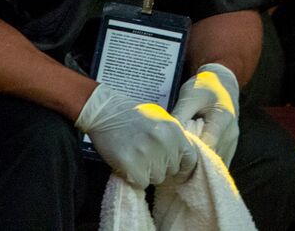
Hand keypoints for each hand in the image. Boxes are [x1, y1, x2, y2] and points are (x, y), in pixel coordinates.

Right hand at [75, 83, 197, 186]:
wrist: (105, 111)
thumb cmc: (131, 115)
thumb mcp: (160, 119)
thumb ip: (173, 138)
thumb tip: (181, 158)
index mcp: (174, 130)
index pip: (190, 160)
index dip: (181, 167)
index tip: (173, 169)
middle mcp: (164, 142)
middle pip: (171, 171)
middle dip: (159, 167)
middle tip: (145, 155)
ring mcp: (148, 154)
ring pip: (156, 179)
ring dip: (146, 172)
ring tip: (135, 156)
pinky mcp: (131, 164)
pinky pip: (140, 183)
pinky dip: (133, 177)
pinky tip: (127, 162)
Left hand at [170, 63, 239, 165]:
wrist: (222, 82)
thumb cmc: (204, 87)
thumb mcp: (189, 96)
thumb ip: (180, 115)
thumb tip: (167, 136)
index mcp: (222, 120)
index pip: (207, 147)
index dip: (191, 156)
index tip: (173, 160)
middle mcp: (230, 135)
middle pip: (211, 159)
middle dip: (193, 165)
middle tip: (172, 169)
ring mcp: (232, 142)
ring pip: (214, 163)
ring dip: (199, 167)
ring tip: (179, 170)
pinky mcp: (229, 146)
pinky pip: (217, 161)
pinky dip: (205, 165)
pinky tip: (190, 166)